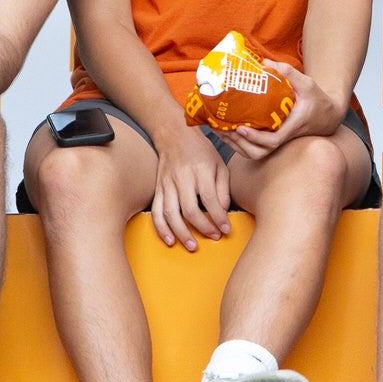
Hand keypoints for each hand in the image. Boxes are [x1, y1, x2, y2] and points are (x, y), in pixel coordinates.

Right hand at [150, 127, 229, 251]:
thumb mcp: (219, 164)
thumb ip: (222, 189)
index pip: (209, 198)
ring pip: (171, 213)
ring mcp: (167, 184)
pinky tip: (169, 240)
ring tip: (192, 246)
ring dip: (181, 233)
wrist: (173, 134)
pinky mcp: (158, 189)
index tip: (226, 229)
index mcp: (201, 170)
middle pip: (189, 209)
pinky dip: (161, 228)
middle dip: (203, 227)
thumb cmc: (200, 150)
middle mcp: (182, 178)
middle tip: (214, 237)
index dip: (218, 217)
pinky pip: (156, 211)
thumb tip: (223, 212)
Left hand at [222, 61, 343, 161]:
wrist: (327, 115)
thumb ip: (288, 72)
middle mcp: (284, 138)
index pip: (273, 141)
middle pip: (259, 152)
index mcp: (292, 126)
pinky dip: (239, 143)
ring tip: (219, 130)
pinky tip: (226, 131)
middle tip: (222, 128)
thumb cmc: (317, 99)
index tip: (241, 128)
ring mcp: (278, 141)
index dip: (255, 138)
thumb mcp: (307, 83)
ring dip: (235, 145)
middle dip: (238, 144)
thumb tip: (264, 63)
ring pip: (255, 153)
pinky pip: (254, 148)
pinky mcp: (273, 140)